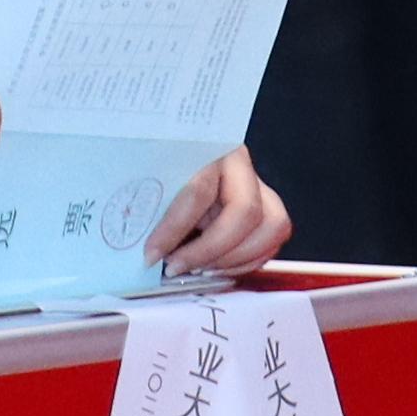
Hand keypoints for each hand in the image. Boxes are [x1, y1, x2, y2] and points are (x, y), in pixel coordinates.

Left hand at [145, 149, 295, 283]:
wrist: (179, 146)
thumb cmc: (161, 162)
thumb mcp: (150, 174)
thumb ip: (149, 205)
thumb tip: (144, 246)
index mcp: (209, 148)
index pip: (198, 193)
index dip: (174, 230)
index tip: (152, 255)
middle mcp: (240, 167)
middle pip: (246, 212)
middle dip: (210, 250)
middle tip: (176, 267)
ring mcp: (258, 187)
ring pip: (272, 227)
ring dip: (233, 259)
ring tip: (198, 269)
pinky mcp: (265, 209)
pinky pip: (270, 242)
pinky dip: (244, 262)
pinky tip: (213, 267)